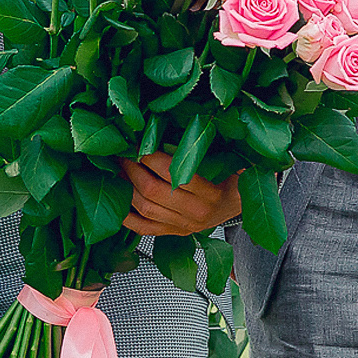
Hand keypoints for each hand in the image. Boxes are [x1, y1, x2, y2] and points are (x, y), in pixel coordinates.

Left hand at [121, 153, 243, 235]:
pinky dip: (127, 217)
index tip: (140, 144)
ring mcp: (183, 226)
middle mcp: (196, 213)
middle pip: (154, 191)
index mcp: (211, 194)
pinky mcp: (173, 234)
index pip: (176, 175)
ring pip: (145, 209)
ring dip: (126, 188)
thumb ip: (209, 150)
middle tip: (123, 154)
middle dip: (133, 169)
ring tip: (118, 170)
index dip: (152, 158)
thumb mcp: (232, 162)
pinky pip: (144, 229)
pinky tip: (117, 201)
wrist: (240, 207)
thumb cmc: (234, 179)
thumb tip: (188, 124)